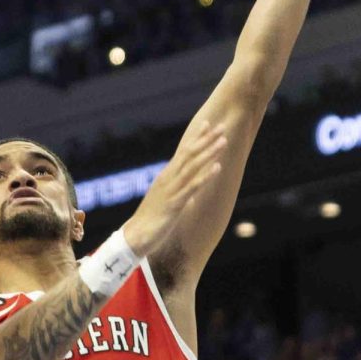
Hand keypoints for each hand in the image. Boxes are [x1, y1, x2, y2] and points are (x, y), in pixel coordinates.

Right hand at [122, 120, 227, 256]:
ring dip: (209, 153)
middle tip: (221, 127)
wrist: (137, 235)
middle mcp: (169, 178)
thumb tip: (191, 193)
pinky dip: (205, 176)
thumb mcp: (167, 201)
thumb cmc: (152, 219)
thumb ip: (178, 193)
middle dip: (206, 140)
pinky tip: (217, 168)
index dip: (196, 138)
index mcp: (167, 176)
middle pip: (189, 154)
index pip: (183, 152)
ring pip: (193, 166)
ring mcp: (171, 189)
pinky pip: (192, 187)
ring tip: (223, 142)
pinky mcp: (175, 203)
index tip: (208, 124)